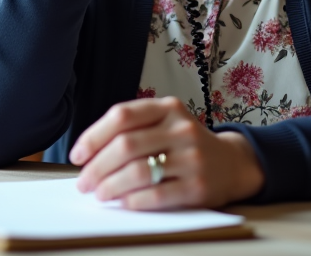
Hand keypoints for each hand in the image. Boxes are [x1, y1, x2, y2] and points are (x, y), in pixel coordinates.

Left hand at [69, 97, 265, 209]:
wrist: (232, 164)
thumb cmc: (185, 144)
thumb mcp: (165, 123)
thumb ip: (133, 130)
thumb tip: (88, 155)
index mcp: (167, 107)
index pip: (122, 116)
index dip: (93, 136)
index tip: (77, 155)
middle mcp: (181, 128)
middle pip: (126, 145)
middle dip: (97, 167)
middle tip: (84, 182)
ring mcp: (192, 157)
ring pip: (138, 171)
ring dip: (111, 186)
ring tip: (100, 194)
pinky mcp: (198, 186)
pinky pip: (157, 194)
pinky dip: (133, 200)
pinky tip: (122, 203)